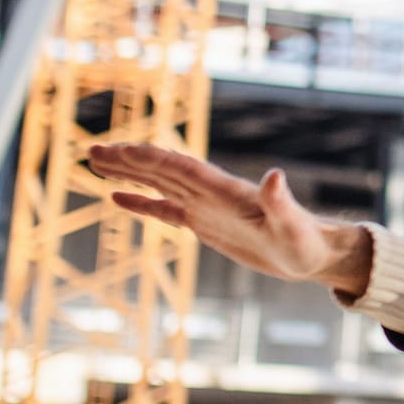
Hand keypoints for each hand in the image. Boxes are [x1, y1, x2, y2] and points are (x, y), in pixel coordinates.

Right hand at [86, 143, 374, 298]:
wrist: (312, 254)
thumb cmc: (305, 241)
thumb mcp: (293, 226)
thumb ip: (280, 201)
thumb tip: (274, 175)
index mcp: (227, 190)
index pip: (182, 168)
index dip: (153, 159)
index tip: (121, 149)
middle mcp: (212, 193)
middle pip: (163, 170)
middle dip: (128, 159)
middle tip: (90, 149)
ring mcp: (206, 206)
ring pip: (158, 184)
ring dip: (128, 173)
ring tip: (95, 161)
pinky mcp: (205, 223)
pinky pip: (165, 209)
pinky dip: (140, 202)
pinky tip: (116, 197)